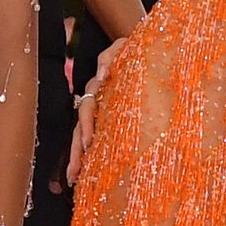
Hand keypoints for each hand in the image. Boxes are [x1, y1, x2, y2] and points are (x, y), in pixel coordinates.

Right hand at [64, 36, 125, 187]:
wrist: (152, 51)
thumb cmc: (138, 50)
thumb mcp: (125, 47)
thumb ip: (111, 56)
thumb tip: (100, 75)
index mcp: (100, 86)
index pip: (87, 108)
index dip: (86, 126)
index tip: (88, 144)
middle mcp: (98, 101)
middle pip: (81, 128)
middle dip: (76, 151)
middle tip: (74, 172)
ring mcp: (104, 110)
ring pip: (84, 136)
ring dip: (77, 156)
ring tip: (73, 178)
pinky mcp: (113, 118)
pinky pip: (96, 138)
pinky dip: (88, 155)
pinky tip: (84, 173)